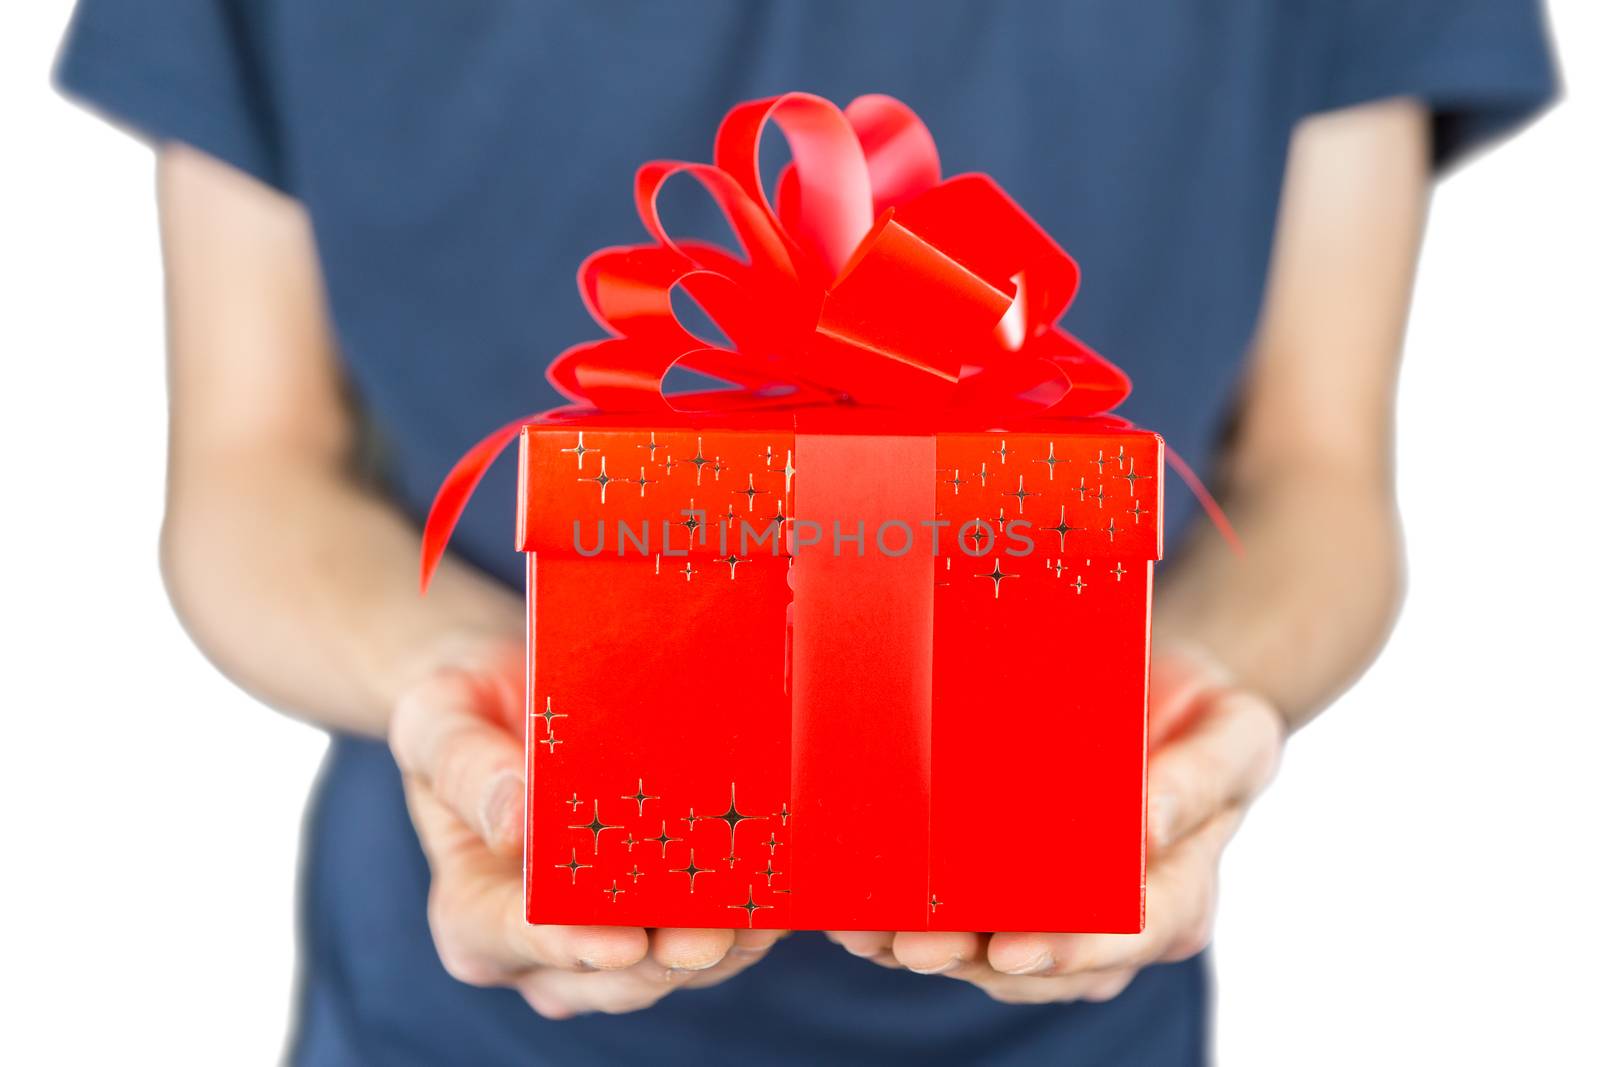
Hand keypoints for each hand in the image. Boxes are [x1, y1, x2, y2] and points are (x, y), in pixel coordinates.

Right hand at [389, 636, 781, 1017]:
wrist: (508, 702)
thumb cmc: (463, 710)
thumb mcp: (438, 720)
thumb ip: (464, 767)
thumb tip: (513, 824)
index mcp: (470, 910)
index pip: (515, 939)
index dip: (570, 944)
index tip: (623, 942)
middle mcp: (534, 949)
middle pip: (604, 975)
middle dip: (666, 960)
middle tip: (719, 933)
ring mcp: (600, 944)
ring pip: (665, 969)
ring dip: (720, 949)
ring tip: (764, 916)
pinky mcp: (655, 920)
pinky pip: (702, 938)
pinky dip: (739, 922)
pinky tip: (776, 897)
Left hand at [826, 644, 1283, 1002]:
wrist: (1170, 693)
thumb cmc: (1210, 716)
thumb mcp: (1235, 734)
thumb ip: (1198, 778)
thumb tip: (1146, 825)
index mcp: (1179, 892)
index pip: (1127, 935)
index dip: (1070, 950)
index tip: (1013, 949)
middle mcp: (1113, 918)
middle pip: (1043, 960)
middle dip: (973, 958)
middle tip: (914, 948)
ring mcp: (1057, 907)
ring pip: (989, 948)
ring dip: (928, 946)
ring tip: (868, 933)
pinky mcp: (1010, 883)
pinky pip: (960, 912)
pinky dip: (908, 916)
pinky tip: (858, 911)